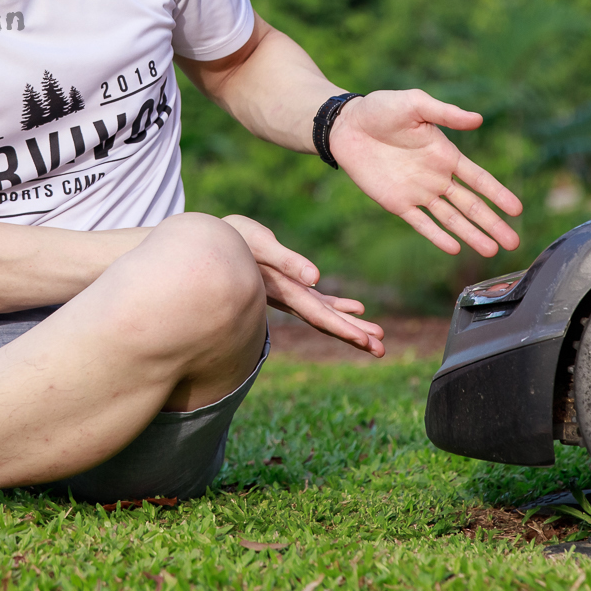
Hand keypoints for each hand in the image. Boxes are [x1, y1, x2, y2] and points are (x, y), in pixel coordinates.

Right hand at [220, 214, 385, 357]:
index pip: (319, 316)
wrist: (208, 244)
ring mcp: (288, 293)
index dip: (344, 329)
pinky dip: (336, 305)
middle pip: (326, 322)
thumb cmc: (232, 239)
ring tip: (377, 336)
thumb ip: (286, 261)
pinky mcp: (287, 285)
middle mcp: (288, 298)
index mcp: (284, 291)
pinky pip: (317, 300)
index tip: (367, 343)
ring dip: (351, 324)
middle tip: (381, 351)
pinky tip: (356, 307)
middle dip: (354, 336)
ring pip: (325, 314)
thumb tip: (316, 277)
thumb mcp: (259, 244)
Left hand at [328, 90, 522, 256]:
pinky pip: (421, 223)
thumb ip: (446, 114)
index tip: (518, 210)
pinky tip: (454, 248)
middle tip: (514, 242)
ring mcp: (418, 192)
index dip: (498, 194)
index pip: (479, 179)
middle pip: (471, 205)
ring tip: (492, 251)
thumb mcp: (415, 103)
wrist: (346, 125)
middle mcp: (437, 177)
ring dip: (472, 235)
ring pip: (451, 219)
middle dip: (493, 223)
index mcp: (446, 154)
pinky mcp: (396, 203)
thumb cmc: (381, 108)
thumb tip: (478, 119)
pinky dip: (437, 236)